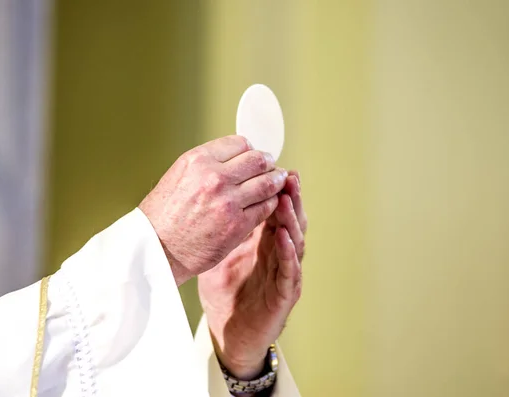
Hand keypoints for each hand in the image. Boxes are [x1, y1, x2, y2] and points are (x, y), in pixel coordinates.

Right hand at [139, 136, 287, 284]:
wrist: (156, 249)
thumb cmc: (163, 216)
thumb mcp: (178, 175)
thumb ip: (206, 165)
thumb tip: (232, 159)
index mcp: (198, 160)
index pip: (240, 143)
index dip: (250, 150)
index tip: (253, 158)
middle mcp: (214, 177)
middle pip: (258, 160)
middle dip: (268, 164)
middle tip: (271, 168)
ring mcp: (228, 202)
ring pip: (267, 183)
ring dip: (276, 182)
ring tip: (277, 183)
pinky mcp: (237, 225)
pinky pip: (266, 207)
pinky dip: (271, 203)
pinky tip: (268, 203)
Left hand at [198, 171, 306, 380]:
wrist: (230, 331)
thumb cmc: (227, 292)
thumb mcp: (222, 252)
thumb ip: (226, 227)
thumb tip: (212, 194)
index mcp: (265, 242)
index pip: (275, 209)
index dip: (276, 189)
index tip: (272, 167)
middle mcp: (279, 254)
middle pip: (290, 220)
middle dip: (291, 197)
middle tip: (289, 175)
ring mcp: (285, 273)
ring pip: (295, 241)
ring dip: (292, 219)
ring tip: (287, 197)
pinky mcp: (284, 295)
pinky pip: (290, 271)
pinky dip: (288, 253)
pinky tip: (283, 236)